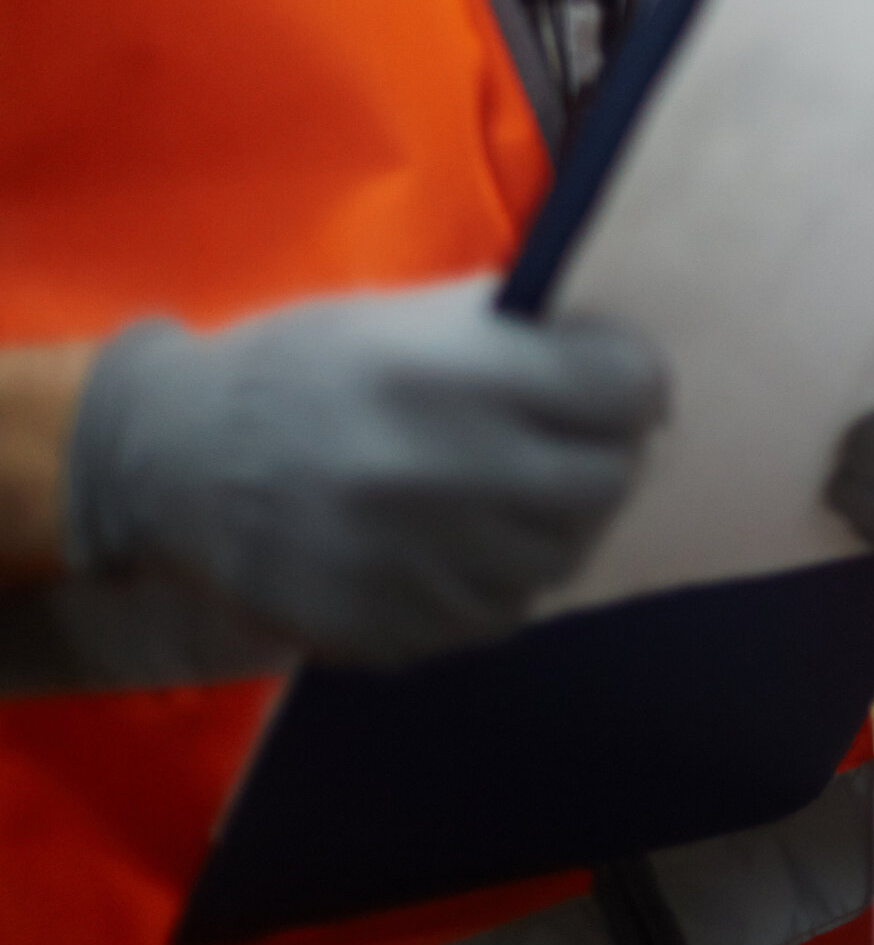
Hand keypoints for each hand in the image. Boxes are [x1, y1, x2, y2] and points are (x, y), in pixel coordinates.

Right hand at [63, 275, 664, 664]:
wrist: (172, 460)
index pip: (626, 389)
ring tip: (506, 488)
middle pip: (609, 479)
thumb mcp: (406, 314)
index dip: (630, 380)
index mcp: (453, 377)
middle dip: (603, 452)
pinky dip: (500, 575)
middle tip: (571, 439)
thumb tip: (622, 351)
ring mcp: (421, 565)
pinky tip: (460, 539)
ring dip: (554, 519)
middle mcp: (445, 474)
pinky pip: (503, 609)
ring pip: (564, 554)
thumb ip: (519, 332)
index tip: (612, 380)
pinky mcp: (397, 631)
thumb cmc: (304, 369)